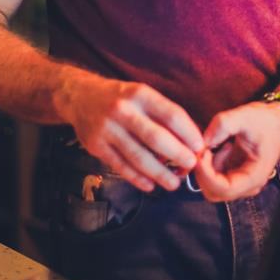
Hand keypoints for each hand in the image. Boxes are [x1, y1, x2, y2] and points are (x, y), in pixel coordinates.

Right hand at [55, 68, 204, 192]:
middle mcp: (123, 110)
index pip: (171, 115)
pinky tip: (150, 185)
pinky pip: (120, 166)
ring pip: (138, 156)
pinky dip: (137, 178)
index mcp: (140, 94)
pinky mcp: (95, 145)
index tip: (200, 147)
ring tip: (174, 184)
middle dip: (177, 155)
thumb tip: (191, 140)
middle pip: (156, 138)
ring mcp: (107, 129)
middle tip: (190, 166)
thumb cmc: (121, 98)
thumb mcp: (141, 95)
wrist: (80, 96)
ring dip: (159, 173)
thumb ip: (163, 114)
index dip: (188, 133)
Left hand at [194, 101, 279, 201]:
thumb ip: (223, 124)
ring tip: (216, 143)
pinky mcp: (234, 174)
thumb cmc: (266, 120)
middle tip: (203, 149)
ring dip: (206, 166)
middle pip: (215, 192)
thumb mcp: (245, 116)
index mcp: (255, 176)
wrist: (278, 120)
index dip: (207, 175)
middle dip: (203, 172)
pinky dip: (210, 163)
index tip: (201, 154)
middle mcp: (248, 184)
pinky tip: (222, 146)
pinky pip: (214, 176)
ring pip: (212, 185)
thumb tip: (203, 140)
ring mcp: (241, 180)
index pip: (224, 188)